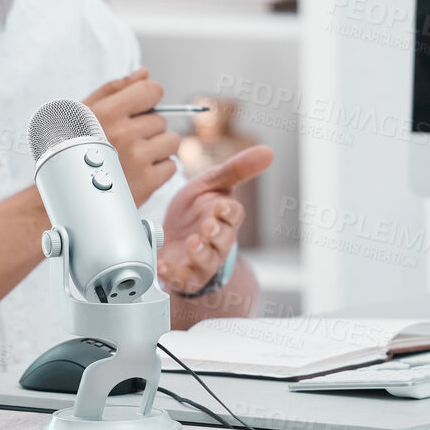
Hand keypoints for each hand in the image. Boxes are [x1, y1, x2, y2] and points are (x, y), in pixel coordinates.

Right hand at [82, 68, 178, 206]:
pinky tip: (136, 174)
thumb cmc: (71, 148)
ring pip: (171, 141)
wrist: (63, 193)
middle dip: (147, 129)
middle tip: (125, 142)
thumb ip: (114, 89)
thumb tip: (144, 73)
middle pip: (160, 119)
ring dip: (157, 149)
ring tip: (134, 158)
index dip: (147, 99)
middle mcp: (124, 133)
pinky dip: (158, 171)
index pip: (152, 90)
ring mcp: (138, 158)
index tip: (137, 111)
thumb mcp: (83, 113)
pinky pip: (171, 167)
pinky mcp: (147, 182)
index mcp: (108, 112)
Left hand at [158, 146, 273, 294]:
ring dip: (200, 253)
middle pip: (223, 240)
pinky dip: (172, 274)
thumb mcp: (211, 185)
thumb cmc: (194, 211)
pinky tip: (161, 265)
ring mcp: (200, 261)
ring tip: (192, 243)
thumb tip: (268, 151)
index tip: (222, 205)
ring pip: (206, 261)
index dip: (229, 211)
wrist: (171, 238)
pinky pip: (180, 278)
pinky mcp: (182, 274)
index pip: (233, 215)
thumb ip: (235, 170)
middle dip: (217, 233)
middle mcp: (216, 242)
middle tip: (208, 225)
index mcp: (225, 219)